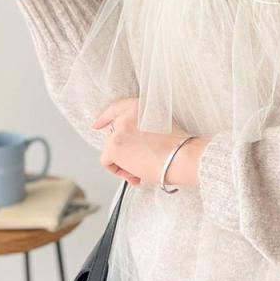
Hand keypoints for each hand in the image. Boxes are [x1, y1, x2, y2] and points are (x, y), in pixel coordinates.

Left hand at [91, 97, 209, 187]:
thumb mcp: (162, 125)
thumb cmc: (178, 147)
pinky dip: (118, 171)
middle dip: (124, 153)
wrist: (182, 156)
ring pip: (111, 150)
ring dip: (124, 164)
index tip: (98, 125)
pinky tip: (135, 174)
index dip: (106, 117)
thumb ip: (143, 128)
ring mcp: (119, 129)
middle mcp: (128, 114)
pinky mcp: (114, 146)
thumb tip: (131, 146)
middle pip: (114, 135)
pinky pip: (107, 162)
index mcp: (141, 106)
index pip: (117, 108)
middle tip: (138, 165)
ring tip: (140, 173)